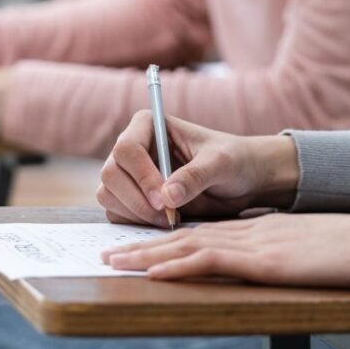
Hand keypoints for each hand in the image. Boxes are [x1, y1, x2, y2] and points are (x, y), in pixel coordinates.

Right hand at [98, 111, 299, 227]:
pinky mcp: (131, 198)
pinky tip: (164, 222)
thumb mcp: (221, 163)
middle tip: (167, 216)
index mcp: (148, 125)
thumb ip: (196, 176)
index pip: (127, 148)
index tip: (165, 200)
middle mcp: (133, 148)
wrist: (240, 181)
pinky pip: (117, 213)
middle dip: (136, 200)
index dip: (142, 176)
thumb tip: (168, 196)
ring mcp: (128, 174)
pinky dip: (135, 223)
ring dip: (135, 213)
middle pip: (111, 174)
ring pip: (108, 195)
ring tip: (170, 218)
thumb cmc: (233, 161)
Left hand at [103, 209, 349, 291]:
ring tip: (115, 261)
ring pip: (187, 246)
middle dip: (143, 245)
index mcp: (257, 229)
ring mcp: (253, 243)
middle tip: (109, 253)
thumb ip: (283, 252)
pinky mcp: (262, 260)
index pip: (202, 232)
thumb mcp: (307, 248)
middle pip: (185, 236)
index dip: (167, 239)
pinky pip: (210, 261)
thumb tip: (269, 262)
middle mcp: (248, 231)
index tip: (139, 247)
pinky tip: (154, 271)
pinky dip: (178, 265)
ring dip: (147, 254)